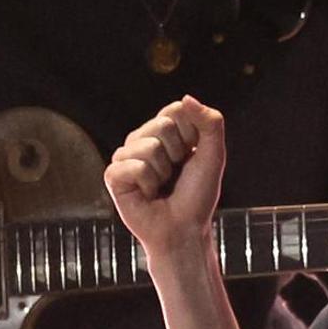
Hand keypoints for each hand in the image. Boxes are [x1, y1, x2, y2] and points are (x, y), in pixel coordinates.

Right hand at [104, 97, 224, 253]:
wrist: (183, 230)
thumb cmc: (197, 195)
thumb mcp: (214, 155)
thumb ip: (210, 123)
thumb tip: (186, 97)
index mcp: (164, 131)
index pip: (176, 110)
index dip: (191, 134)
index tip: (192, 156)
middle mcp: (142, 140)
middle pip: (162, 125)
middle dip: (177, 154)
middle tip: (174, 175)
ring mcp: (125, 157)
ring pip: (148, 146)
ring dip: (163, 172)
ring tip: (160, 186)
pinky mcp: (113, 176)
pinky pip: (134, 166)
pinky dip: (147, 184)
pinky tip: (147, 194)